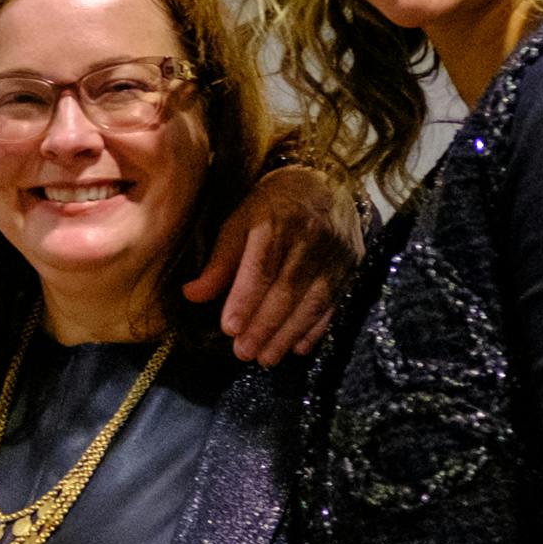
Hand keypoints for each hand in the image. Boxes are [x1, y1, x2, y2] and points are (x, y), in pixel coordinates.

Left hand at [181, 162, 358, 363]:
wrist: (325, 184)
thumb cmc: (271, 206)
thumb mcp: (239, 222)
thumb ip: (219, 261)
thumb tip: (191, 295)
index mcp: (277, 223)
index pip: (261, 267)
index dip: (245, 300)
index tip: (229, 328)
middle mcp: (310, 239)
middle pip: (287, 290)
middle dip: (264, 326)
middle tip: (243, 353)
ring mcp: (335, 255)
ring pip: (312, 301)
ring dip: (287, 335)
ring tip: (265, 359)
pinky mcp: (351, 268)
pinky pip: (334, 304)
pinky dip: (316, 330)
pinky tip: (298, 349)